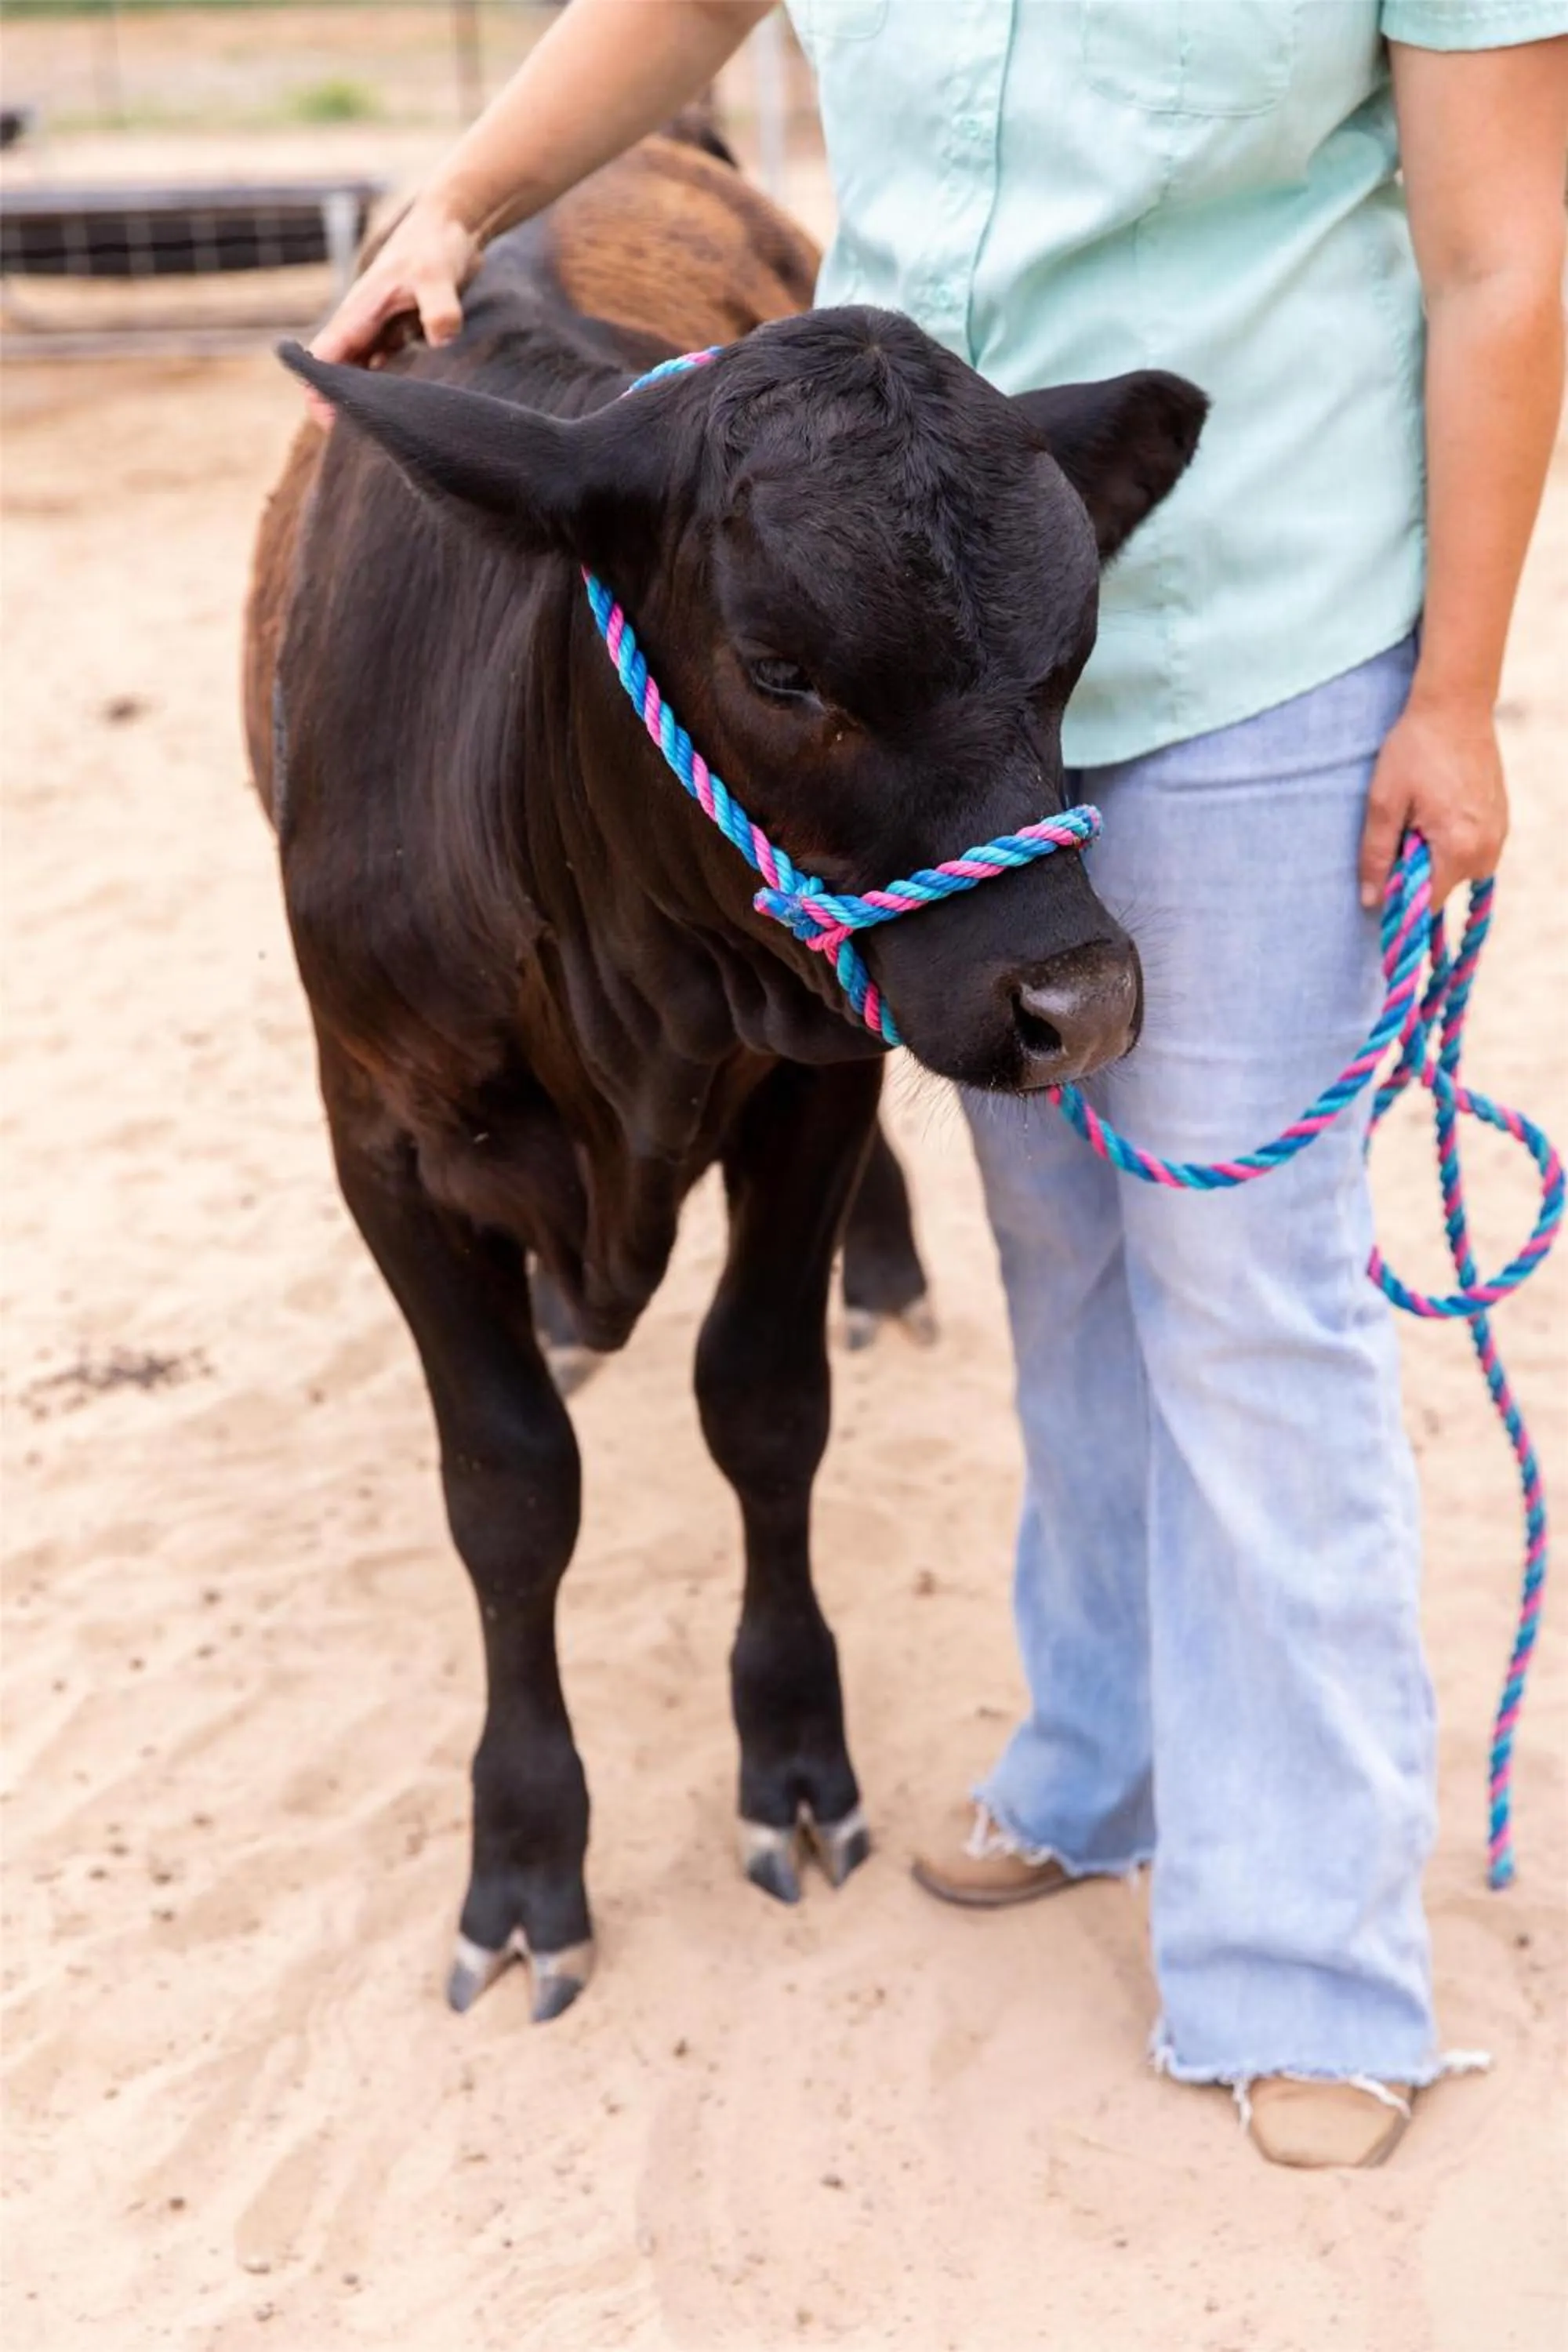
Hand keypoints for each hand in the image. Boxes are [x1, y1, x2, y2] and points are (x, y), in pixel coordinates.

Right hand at [305, 197, 480, 413]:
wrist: (454, 223)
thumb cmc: (437, 243)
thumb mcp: (438, 273)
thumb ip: (440, 307)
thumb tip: (442, 337)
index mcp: (359, 311)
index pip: (325, 357)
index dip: (320, 390)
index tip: (328, 422)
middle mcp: (365, 323)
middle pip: (341, 372)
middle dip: (344, 403)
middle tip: (362, 443)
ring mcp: (382, 329)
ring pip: (365, 374)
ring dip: (370, 399)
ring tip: (386, 433)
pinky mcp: (403, 332)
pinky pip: (390, 369)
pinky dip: (394, 389)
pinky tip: (409, 412)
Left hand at [1358, 688, 1508, 911]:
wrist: (1455, 707)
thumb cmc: (1414, 750)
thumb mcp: (1384, 802)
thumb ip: (1377, 855)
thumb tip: (1371, 901)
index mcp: (1459, 847)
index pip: (1427, 904)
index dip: (1401, 897)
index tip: (1386, 870)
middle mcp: (1487, 847)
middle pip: (1443, 888)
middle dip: (1418, 870)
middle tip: (1405, 827)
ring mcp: (1499, 834)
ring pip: (1459, 870)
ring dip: (1436, 855)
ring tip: (1423, 815)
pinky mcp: (1502, 820)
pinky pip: (1474, 850)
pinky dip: (1453, 841)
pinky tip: (1440, 809)